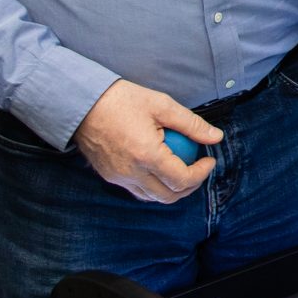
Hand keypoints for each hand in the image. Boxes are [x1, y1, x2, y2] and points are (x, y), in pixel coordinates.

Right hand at [70, 78, 220, 202]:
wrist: (81, 103)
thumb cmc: (122, 100)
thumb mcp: (162, 105)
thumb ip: (191, 124)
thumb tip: (216, 137)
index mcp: (146, 155)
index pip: (182, 179)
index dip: (201, 173)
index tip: (209, 159)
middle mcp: (131, 172)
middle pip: (169, 196)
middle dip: (190, 186)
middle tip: (199, 168)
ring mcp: (118, 177)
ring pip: (152, 197)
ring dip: (172, 189)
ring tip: (183, 169)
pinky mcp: (109, 176)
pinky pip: (137, 191)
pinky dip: (153, 187)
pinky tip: (160, 170)